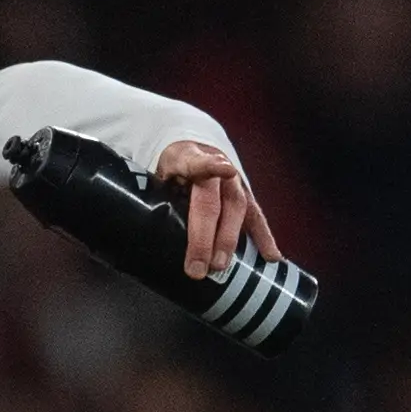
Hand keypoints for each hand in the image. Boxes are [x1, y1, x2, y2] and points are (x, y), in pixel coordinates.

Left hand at [151, 140, 274, 281]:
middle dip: (206, 236)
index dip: (210, 166)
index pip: (198, 163)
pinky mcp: (245, 196)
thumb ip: (152, 191)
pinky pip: (255, 217)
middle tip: (198, 265)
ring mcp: (233, 183)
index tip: (225, 169)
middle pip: (213, 203)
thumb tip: (139, 234)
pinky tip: (271, 256)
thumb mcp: (157, 170)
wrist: (194, 146)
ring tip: (220, 265)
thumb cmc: (171, 168)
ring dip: (228, 240)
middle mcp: (217, 170)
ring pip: (236, 209)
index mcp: (189, 159)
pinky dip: (263, 237)